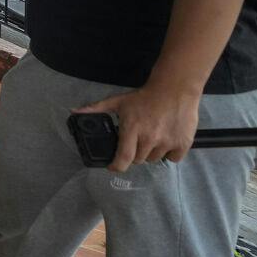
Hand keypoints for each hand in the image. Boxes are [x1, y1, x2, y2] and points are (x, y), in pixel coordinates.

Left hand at [75, 86, 201, 171]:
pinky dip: (169, 153)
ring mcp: (167, 142)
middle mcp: (149, 139)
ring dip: (151, 153)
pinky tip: (166, 141)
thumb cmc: (144, 97)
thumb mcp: (117, 102)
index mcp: (132, 130)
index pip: (123, 159)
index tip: (112, 166)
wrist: (174, 89)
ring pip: (154, 159)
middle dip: (134, 153)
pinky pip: (173, 159)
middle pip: (138, 160)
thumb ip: (96, 108)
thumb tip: (74, 111)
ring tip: (152, 138)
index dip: (115, 166)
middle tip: (136, 141)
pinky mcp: (182, 144)